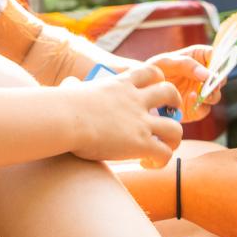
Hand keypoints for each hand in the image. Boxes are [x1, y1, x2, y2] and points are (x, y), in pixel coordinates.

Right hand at [66, 64, 182, 166]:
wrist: (65, 119)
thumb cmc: (61, 106)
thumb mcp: (73, 88)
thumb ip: (76, 85)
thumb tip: (68, 83)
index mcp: (121, 83)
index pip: (150, 72)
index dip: (158, 81)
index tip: (154, 92)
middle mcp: (136, 99)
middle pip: (170, 93)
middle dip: (174, 104)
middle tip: (168, 116)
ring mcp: (141, 121)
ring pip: (175, 127)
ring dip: (173, 138)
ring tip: (165, 146)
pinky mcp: (140, 142)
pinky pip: (164, 153)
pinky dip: (161, 160)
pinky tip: (148, 164)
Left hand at [146, 45, 216, 121]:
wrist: (141, 90)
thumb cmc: (154, 70)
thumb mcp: (166, 61)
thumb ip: (186, 64)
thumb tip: (207, 74)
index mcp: (197, 58)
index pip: (215, 55)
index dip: (219, 59)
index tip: (215, 65)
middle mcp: (202, 76)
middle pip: (220, 77)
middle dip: (218, 80)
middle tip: (212, 81)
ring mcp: (200, 93)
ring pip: (215, 95)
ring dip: (211, 94)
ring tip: (200, 92)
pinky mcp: (195, 109)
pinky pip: (204, 109)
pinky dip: (200, 106)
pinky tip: (189, 98)